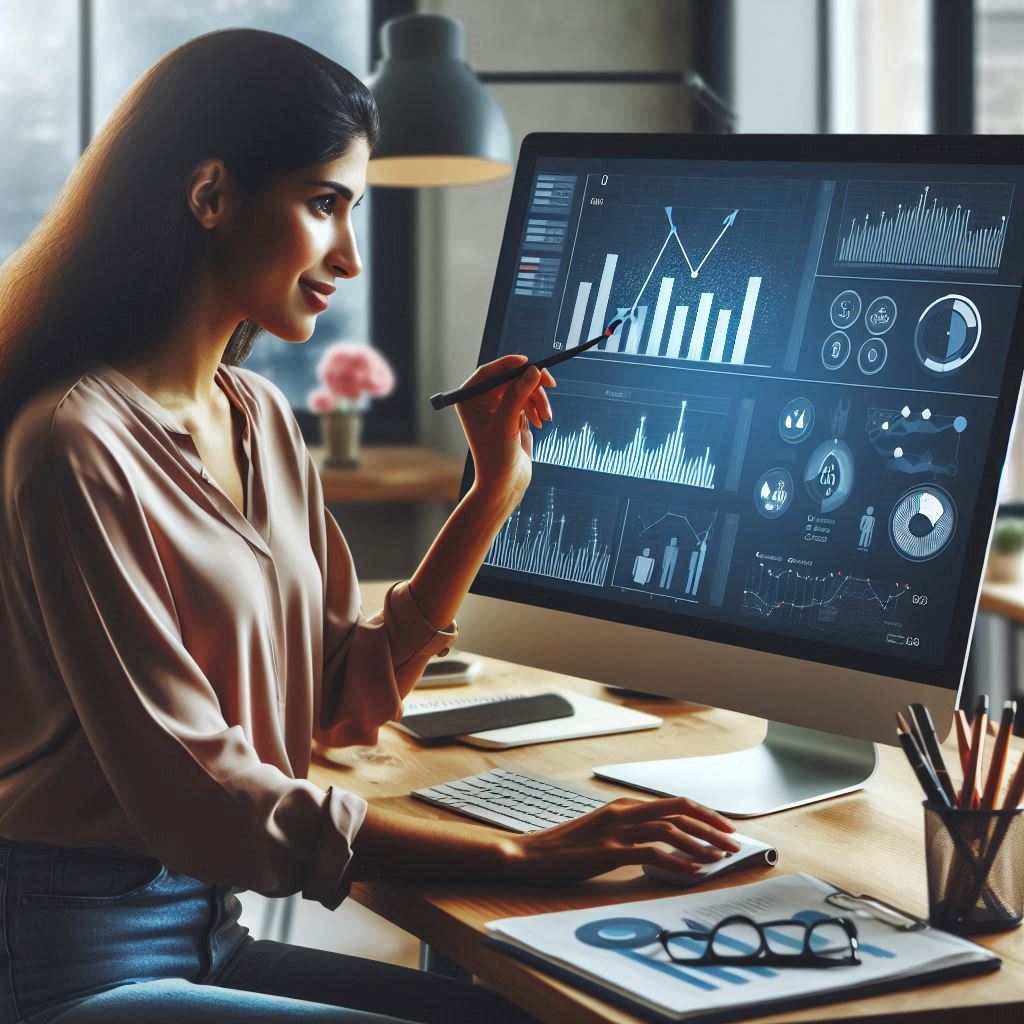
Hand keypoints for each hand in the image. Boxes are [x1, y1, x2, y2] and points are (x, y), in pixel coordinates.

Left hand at [454, 355, 554, 510]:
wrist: (505, 484)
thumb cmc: (496, 458)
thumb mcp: (506, 424)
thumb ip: (517, 395)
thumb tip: (533, 370)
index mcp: (470, 400)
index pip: (489, 372)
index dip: (509, 364)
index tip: (528, 362)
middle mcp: (482, 401)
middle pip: (510, 378)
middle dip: (531, 384)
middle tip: (550, 383)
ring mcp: (499, 407)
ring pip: (523, 388)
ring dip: (538, 399)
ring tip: (546, 417)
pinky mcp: (513, 415)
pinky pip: (529, 400)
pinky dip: (539, 407)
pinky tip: (542, 421)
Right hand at [505, 796, 740, 885]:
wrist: (530, 854)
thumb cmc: (566, 848)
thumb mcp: (602, 832)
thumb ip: (630, 832)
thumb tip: (665, 845)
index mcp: (623, 807)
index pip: (673, 803)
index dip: (703, 814)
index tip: (724, 828)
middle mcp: (622, 812)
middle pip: (677, 811)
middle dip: (710, 826)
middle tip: (733, 843)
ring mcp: (614, 830)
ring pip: (668, 829)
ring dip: (699, 843)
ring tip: (719, 858)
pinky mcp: (607, 851)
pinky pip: (650, 853)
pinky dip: (676, 861)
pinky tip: (691, 871)